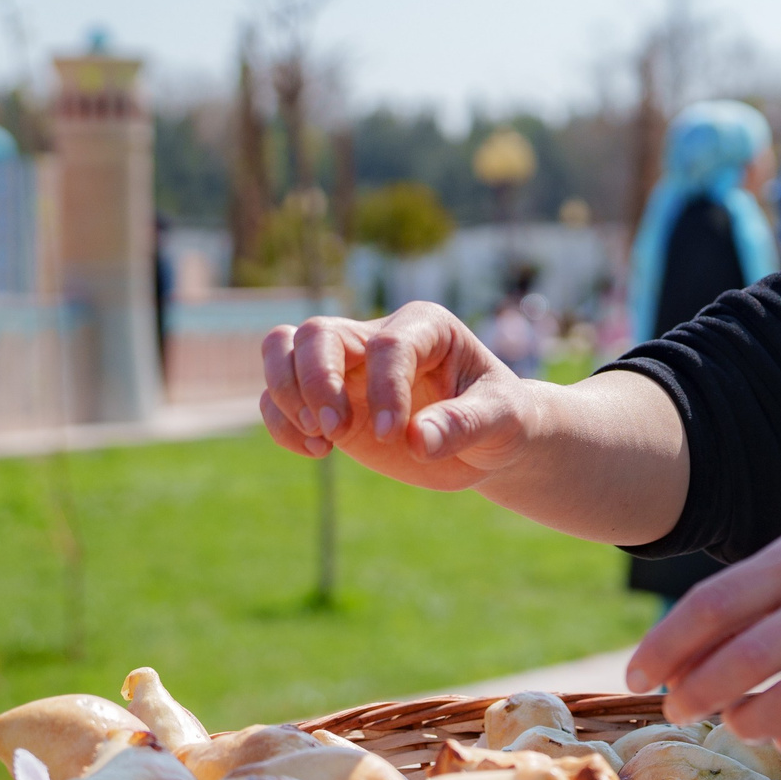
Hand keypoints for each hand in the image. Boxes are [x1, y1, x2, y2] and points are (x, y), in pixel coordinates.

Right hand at [258, 302, 538, 490]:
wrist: (489, 441)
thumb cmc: (502, 418)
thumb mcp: (502, 420)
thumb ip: (464, 424)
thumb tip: (416, 440)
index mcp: (426, 327)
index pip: (387, 343)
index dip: (383, 387)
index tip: (393, 435)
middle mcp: (378, 336)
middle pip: (316, 332)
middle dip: (316, 382)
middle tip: (336, 430)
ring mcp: (347, 366)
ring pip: (282, 348)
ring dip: (286, 395)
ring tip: (322, 442)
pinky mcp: (328, 400)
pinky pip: (278, 396)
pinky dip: (281, 423)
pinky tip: (317, 452)